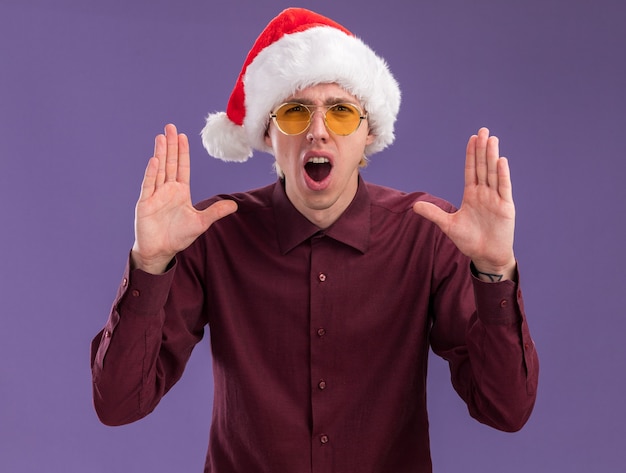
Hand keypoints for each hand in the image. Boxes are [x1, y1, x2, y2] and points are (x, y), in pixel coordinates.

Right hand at [131, 124, 237, 273]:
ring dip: (160, 153)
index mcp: (180, 191)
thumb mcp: (201, 223)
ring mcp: (155, 195)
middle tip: (171, 127)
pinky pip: (149, 185)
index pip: (182, 167)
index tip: (184, 136)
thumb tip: (234, 205)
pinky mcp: (145, 203)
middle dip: (171, 145)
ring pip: (158, 170)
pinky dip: (152, 173)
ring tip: (162, 137)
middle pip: (170, 163)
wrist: (161, 250)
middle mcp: (167, 190)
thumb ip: (215, 212)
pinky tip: (155, 160)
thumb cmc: (179, 236)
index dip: (183, 152)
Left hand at [412, 127, 515, 280]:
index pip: (471, 170)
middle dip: (482, 149)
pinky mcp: (505, 207)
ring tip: (492, 139)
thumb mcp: (448, 225)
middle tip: (483, 130)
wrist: (485, 255)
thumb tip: (414, 205)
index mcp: (471, 195)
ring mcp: (495, 199)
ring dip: (492, 156)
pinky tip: (501, 161)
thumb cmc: (469, 240)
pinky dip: (502, 175)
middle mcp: (484, 193)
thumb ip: (433, 214)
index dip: (471, 155)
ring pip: (493, 173)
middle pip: (482, 167)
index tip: (472, 139)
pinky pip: (503, 188)